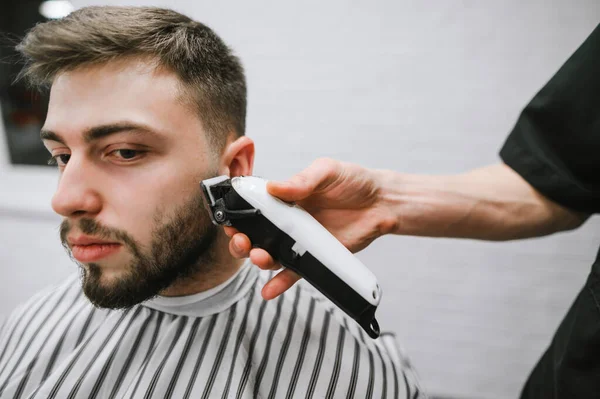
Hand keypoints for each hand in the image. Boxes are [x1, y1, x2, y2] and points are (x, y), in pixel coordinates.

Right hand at [225, 157, 393, 299]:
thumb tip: (273, 187)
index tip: (230, 219)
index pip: (253, 207)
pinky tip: (269, 290)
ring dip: (260, 260)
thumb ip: (302, 180)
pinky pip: (294, 273)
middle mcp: (288, 221)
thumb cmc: (354, 181)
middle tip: (242, 241)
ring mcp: (300, 241)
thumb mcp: (327, 171)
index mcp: (285, 198)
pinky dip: (280, 283)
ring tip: (260, 257)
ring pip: (271, 255)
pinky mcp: (314, 257)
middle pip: (255, 235)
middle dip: (242, 241)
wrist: (382, 203)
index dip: (237, 215)